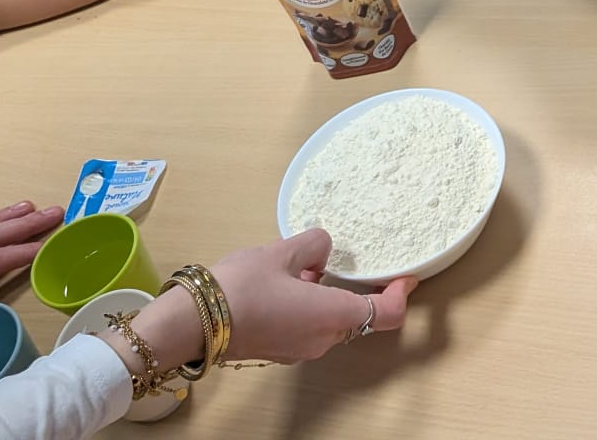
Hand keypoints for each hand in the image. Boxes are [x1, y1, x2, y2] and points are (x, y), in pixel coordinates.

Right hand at [124, 230, 416, 371]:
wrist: (191, 323)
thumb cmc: (240, 287)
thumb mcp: (282, 251)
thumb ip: (313, 245)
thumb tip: (321, 249)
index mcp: (333, 315)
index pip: (387, 313)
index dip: (400, 294)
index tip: (405, 276)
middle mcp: (323, 340)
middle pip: (358, 316)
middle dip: (354, 287)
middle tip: (342, 261)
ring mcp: (300, 351)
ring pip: (330, 321)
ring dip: (327, 295)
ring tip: (301, 266)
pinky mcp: (280, 351)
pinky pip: (308, 327)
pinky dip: (308, 306)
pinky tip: (283, 283)